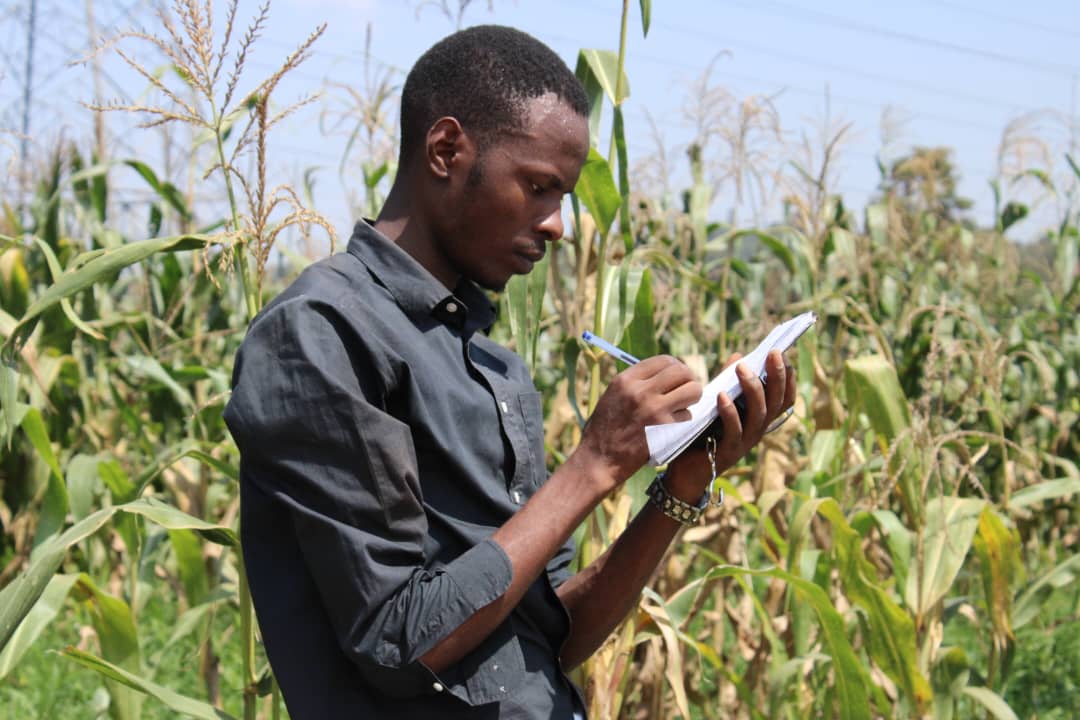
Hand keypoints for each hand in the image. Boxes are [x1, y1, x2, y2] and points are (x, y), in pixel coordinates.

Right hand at [574, 355, 702, 492]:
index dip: (676, 367)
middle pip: (682, 371)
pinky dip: (683, 420)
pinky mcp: (664, 429)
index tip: (677, 378)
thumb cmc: (604, 429)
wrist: (599, 459)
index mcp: (626, 380)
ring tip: (681, 407)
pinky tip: (670, 426)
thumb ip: (637, 382)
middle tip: (685, 391)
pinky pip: (688, 416)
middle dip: (688, 380)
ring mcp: (654, 409)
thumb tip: (665, 374)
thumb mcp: (613, 395)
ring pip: (692, 391)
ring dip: (691, 399)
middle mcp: (640, 391)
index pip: (664, 360)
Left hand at [665, 349, 795, 499]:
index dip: (788, 378)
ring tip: (742, 368)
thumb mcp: (717, 403)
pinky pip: (734, 430)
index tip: (782, 354)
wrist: (685, 471)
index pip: (784, 398)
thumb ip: (728, 382)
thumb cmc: (702, 433)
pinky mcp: (729, 452)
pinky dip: (729, 412)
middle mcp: (758, 430)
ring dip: (753, 389)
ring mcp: (746, 442)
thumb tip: (738, 356)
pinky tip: (722, 395)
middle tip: (773, 353)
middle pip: (777, 402)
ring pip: (759, 414)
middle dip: (777, 376)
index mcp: (759, 418)